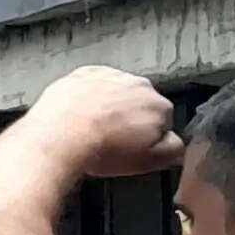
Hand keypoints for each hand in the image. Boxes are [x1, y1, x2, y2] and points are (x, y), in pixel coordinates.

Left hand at [28, 67, 184, 180]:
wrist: (59, 136)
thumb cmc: (99, 148)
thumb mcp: (150, 161)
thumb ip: (173, 148)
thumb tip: (174, 140)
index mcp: (159, 105)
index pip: (162, 119)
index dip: (146, 135)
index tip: (132, 144)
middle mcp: (138, 85)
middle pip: (139, 102)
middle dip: (129, 117)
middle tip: (110, 137)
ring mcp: (110, 76)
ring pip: (116, 90)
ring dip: (108, 104)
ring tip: (92, 126)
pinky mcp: (83, 73)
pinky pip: (91, 83)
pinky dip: (88, 94)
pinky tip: (79, 112)